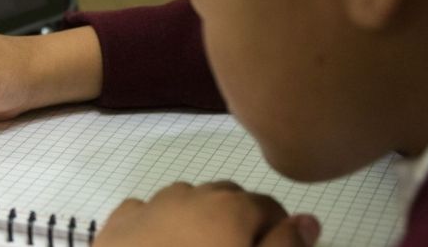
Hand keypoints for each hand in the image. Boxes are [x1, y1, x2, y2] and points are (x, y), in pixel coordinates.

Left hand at [94, 181, 319, 246]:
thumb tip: (309, 219)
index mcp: (230, 207)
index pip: (270, 207)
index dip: (279, 232)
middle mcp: (191, 194)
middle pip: (228, 197)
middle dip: (241, 222)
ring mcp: (151, 205)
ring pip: (186, 201)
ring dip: (200, 220)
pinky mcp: (118, 222)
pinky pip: (146, 211)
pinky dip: (159, 224)